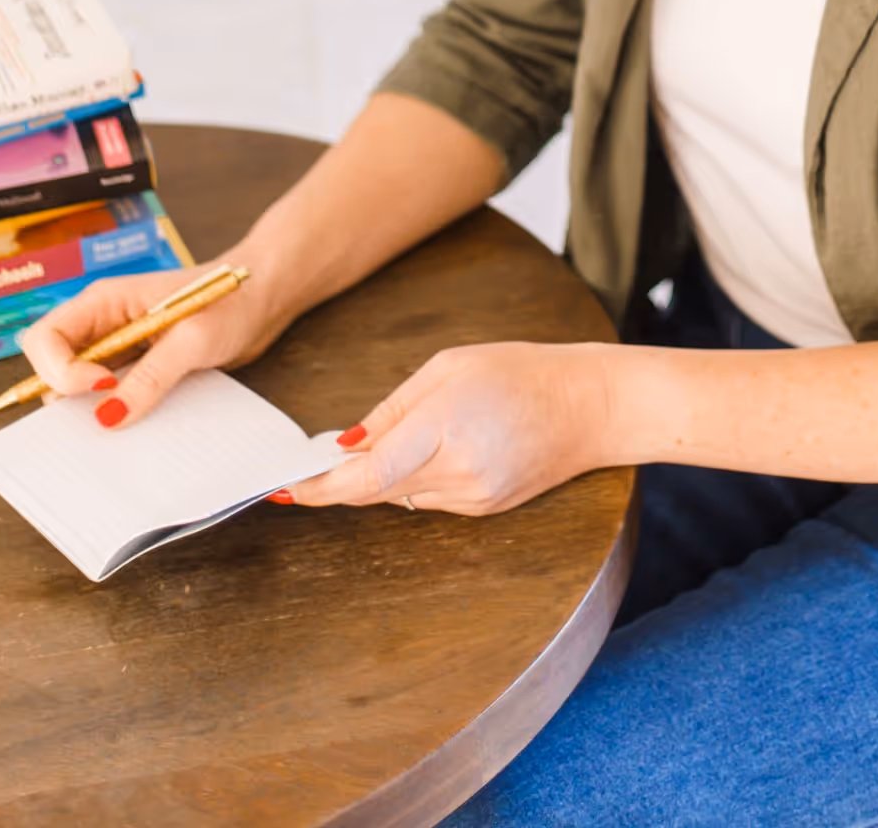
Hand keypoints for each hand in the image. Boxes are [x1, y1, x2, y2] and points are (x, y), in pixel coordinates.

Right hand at [17, 248, 295, 426]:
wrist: (265, 298)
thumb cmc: (232, 301)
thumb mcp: (194, 338)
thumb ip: (152, 376)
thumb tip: (109, 418)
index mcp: (105, 301)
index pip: (47, 338)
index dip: (60, 369)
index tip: (101, 386)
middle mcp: (104, 322)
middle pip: (54, 365)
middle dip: (66, 394)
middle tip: (105, 413)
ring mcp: (119, 346)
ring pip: (80, 385)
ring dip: (91, 408)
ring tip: (122, 423)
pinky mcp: (138, 366)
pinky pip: (111, 395)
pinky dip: (117, 410)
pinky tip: (138, 422)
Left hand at [284, 341, 613, 515]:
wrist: (590, 407)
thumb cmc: (523, 372)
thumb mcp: (451, 366)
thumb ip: (395, 408)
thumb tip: (347, 444)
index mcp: (446, 428)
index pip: (367, 475)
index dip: (320, 487)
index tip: (286, 488)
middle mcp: (458, 474)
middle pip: (376, 491)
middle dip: (340, 480)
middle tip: (309, 466)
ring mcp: (473, 499)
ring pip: (399, 497)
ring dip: (379, 477)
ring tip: (383, 443)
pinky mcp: (484, 511)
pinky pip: (428, 500)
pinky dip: (412, 480)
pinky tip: (426, 452)